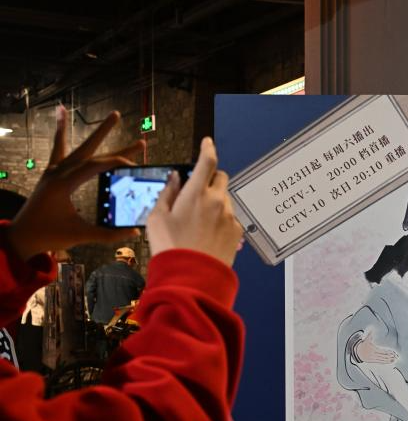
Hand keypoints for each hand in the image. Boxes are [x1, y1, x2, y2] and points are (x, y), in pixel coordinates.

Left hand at [7, 108, 143, 260]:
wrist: (22, 236)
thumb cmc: (49, 235)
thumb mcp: (80, 235)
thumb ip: (108, 234)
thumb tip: (135, 232)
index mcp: (64, 185)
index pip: (95, 165)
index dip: (116, 162)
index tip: (134, 163)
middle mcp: (57, 173)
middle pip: (86, 149)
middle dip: (102, 131)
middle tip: (116, 114)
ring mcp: (52, 171)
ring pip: (74, 145)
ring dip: (86, 130)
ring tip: (92, 114)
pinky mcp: (50, 174)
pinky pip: (58, 149)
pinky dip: (61, 132)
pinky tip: (61, 114)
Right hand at [145, 137, 243, 265]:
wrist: (191, 277)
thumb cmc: (170, 247)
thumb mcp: (157, 217)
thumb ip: (167, 193)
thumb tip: (176, 178)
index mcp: (195, 193)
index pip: (207, 162)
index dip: (208, 148)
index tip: (207, 142)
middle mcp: (217, 201)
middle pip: (221, 177)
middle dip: (211, 179)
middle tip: (198, 191)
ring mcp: (230, 216)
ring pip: (225, 199)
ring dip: (215, 202)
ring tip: (199, 223)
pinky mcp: (237, 231)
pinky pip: (231, 218)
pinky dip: (221, 220)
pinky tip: (208, 234)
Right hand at [355, 334, 397, 363]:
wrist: (358, 352)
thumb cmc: (364, 345)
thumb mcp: (366, 339)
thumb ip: (370, 334)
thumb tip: (372, 328)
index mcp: (373, 349)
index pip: (382, 351)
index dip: (388, 352)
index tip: (393, 352)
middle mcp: (373, 354)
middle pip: (383, 356)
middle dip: (389, 356)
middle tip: (396, 356)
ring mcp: (373, 358)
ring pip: (382, 359)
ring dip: (388, 360)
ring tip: (394, 360)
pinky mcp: (373, 361)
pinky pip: (380, 362)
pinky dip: (385, 362)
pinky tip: (390, 362)